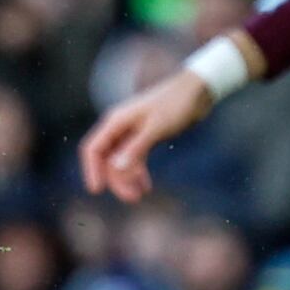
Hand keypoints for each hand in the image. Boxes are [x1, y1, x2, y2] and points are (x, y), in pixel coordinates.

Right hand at [81, 65, 218, 198]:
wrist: (197, 91)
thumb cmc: (176, 104)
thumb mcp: (156, 128)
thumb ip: (136, 147)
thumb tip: (116, 168)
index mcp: (116, 121)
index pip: (93, 149)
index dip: (92, 170)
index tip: (97, 190)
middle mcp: (120, 126)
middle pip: (107, 159)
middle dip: (116, 180)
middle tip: (132, 198)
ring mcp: (132, 132)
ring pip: (121, 161)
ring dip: (127, 179)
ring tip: (139, 196)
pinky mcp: (145, 136)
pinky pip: (134, 158)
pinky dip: (138, 172)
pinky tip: (145, 186)